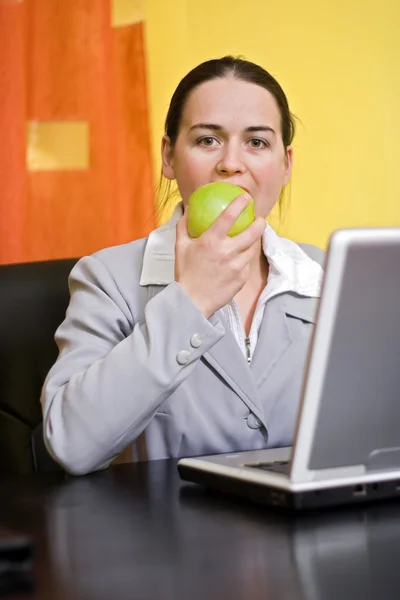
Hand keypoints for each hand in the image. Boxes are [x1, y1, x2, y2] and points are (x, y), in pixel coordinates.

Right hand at [175, 194, 265, 318]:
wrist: (192, 302)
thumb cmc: (185, 273)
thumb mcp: (180, 247)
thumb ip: (184, 226)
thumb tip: (188, 209)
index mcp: (210, 241)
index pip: (229, 216)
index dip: (240, 203)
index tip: (246, 197)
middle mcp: (226, 252)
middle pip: (252, 232)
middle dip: (260, 223)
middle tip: (260, 219)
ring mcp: (236, 266)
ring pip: (251, 249)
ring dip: (253, 242)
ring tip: (252, 239)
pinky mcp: (241, 278)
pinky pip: (247, 265)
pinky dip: (244, 260)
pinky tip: (241, 259)